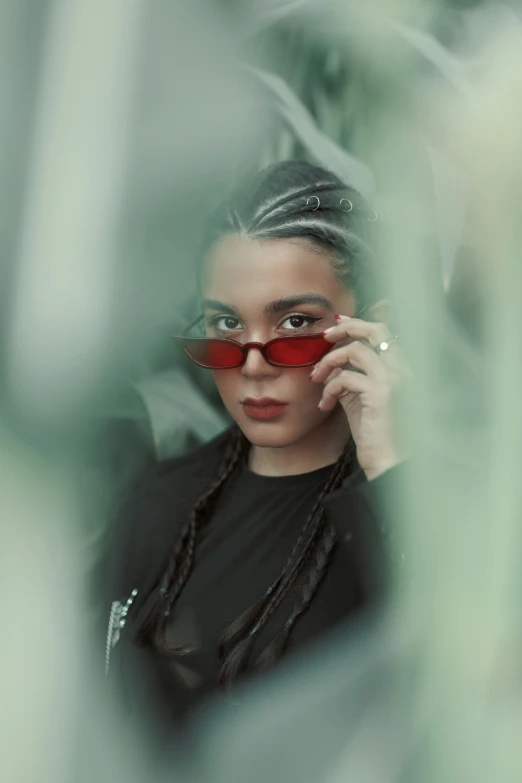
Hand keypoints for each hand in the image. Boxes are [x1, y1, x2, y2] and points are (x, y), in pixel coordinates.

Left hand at [310, 315, 411, 479]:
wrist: (388, 461)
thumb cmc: (375, 434)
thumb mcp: (360, 399)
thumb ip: (352, 378)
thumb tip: (332, 365)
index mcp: (400, 370)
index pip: (384, 332)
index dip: (358, 323)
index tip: (336, 324)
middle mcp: (402, 371)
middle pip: (375, 330)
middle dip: (346, 327)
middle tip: (325, 336)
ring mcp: (393, 381)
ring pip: (355, 350)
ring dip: (329, 361)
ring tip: (316, 378)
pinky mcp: (381, 395)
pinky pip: (345, 378)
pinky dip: (329, 388)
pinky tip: (324, 405)